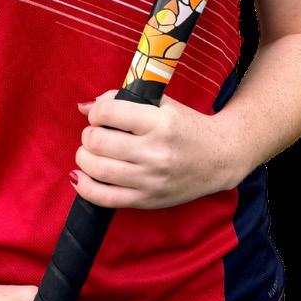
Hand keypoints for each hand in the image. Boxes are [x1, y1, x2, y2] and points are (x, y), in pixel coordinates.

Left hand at [73, 88, 238, 209]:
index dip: (96, 113)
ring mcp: (151, 180)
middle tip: (95, 134)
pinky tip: (80, 176)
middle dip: (88, 135)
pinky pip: (105, 198)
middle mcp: (155, 153)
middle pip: (98, 142)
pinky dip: (84, 187)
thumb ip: (122, 101)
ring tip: (90, 152)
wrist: (220, 158)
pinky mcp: (147, 200)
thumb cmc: (187, 127)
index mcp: (160, 123)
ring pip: (98, 169)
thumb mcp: (162, 105)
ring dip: (84, 157)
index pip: (109, 113)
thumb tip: (83, 107)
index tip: (101, 116)